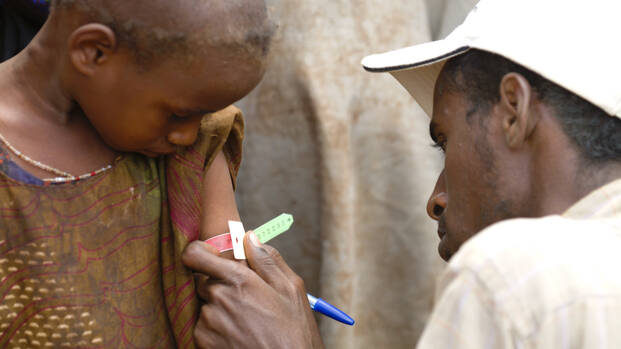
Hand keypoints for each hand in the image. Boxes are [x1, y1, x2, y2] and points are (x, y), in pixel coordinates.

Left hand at [182, 232, 323, 348]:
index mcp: (238, 281)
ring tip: (248, 321)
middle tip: (246, 298)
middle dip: (222, 285)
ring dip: (221, 308)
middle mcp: (217, 299)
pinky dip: (217, 327)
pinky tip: (240, 334)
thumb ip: (267, 260)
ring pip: (207, 304)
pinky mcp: (203, 343)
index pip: (195, 255)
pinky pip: (204, 326)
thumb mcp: (291, 290)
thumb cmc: (294, 332)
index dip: (198, 252)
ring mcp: (208, 323)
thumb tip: (250, 237)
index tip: (208, 255)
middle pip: (204, 280)